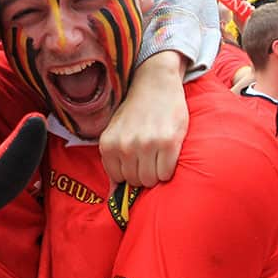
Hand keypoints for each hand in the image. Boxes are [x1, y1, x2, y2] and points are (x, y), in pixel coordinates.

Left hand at [99, 51, 188, 187]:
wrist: (154, 84)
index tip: (135, 164)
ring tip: (158, 154)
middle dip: (142, 173)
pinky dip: (169, 169)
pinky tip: (167, 153)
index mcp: (108, 144)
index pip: (117, 179)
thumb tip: (114, 194)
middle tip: (148, 157)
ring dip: (156, 172)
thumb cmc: (135, 112)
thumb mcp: (115, 132)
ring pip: (151, 180)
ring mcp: (146, 145)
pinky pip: (167, 173)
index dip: (128, 174)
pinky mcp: (168, 142)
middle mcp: (125, 146)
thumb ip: (113, 159)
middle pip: (135, 182)